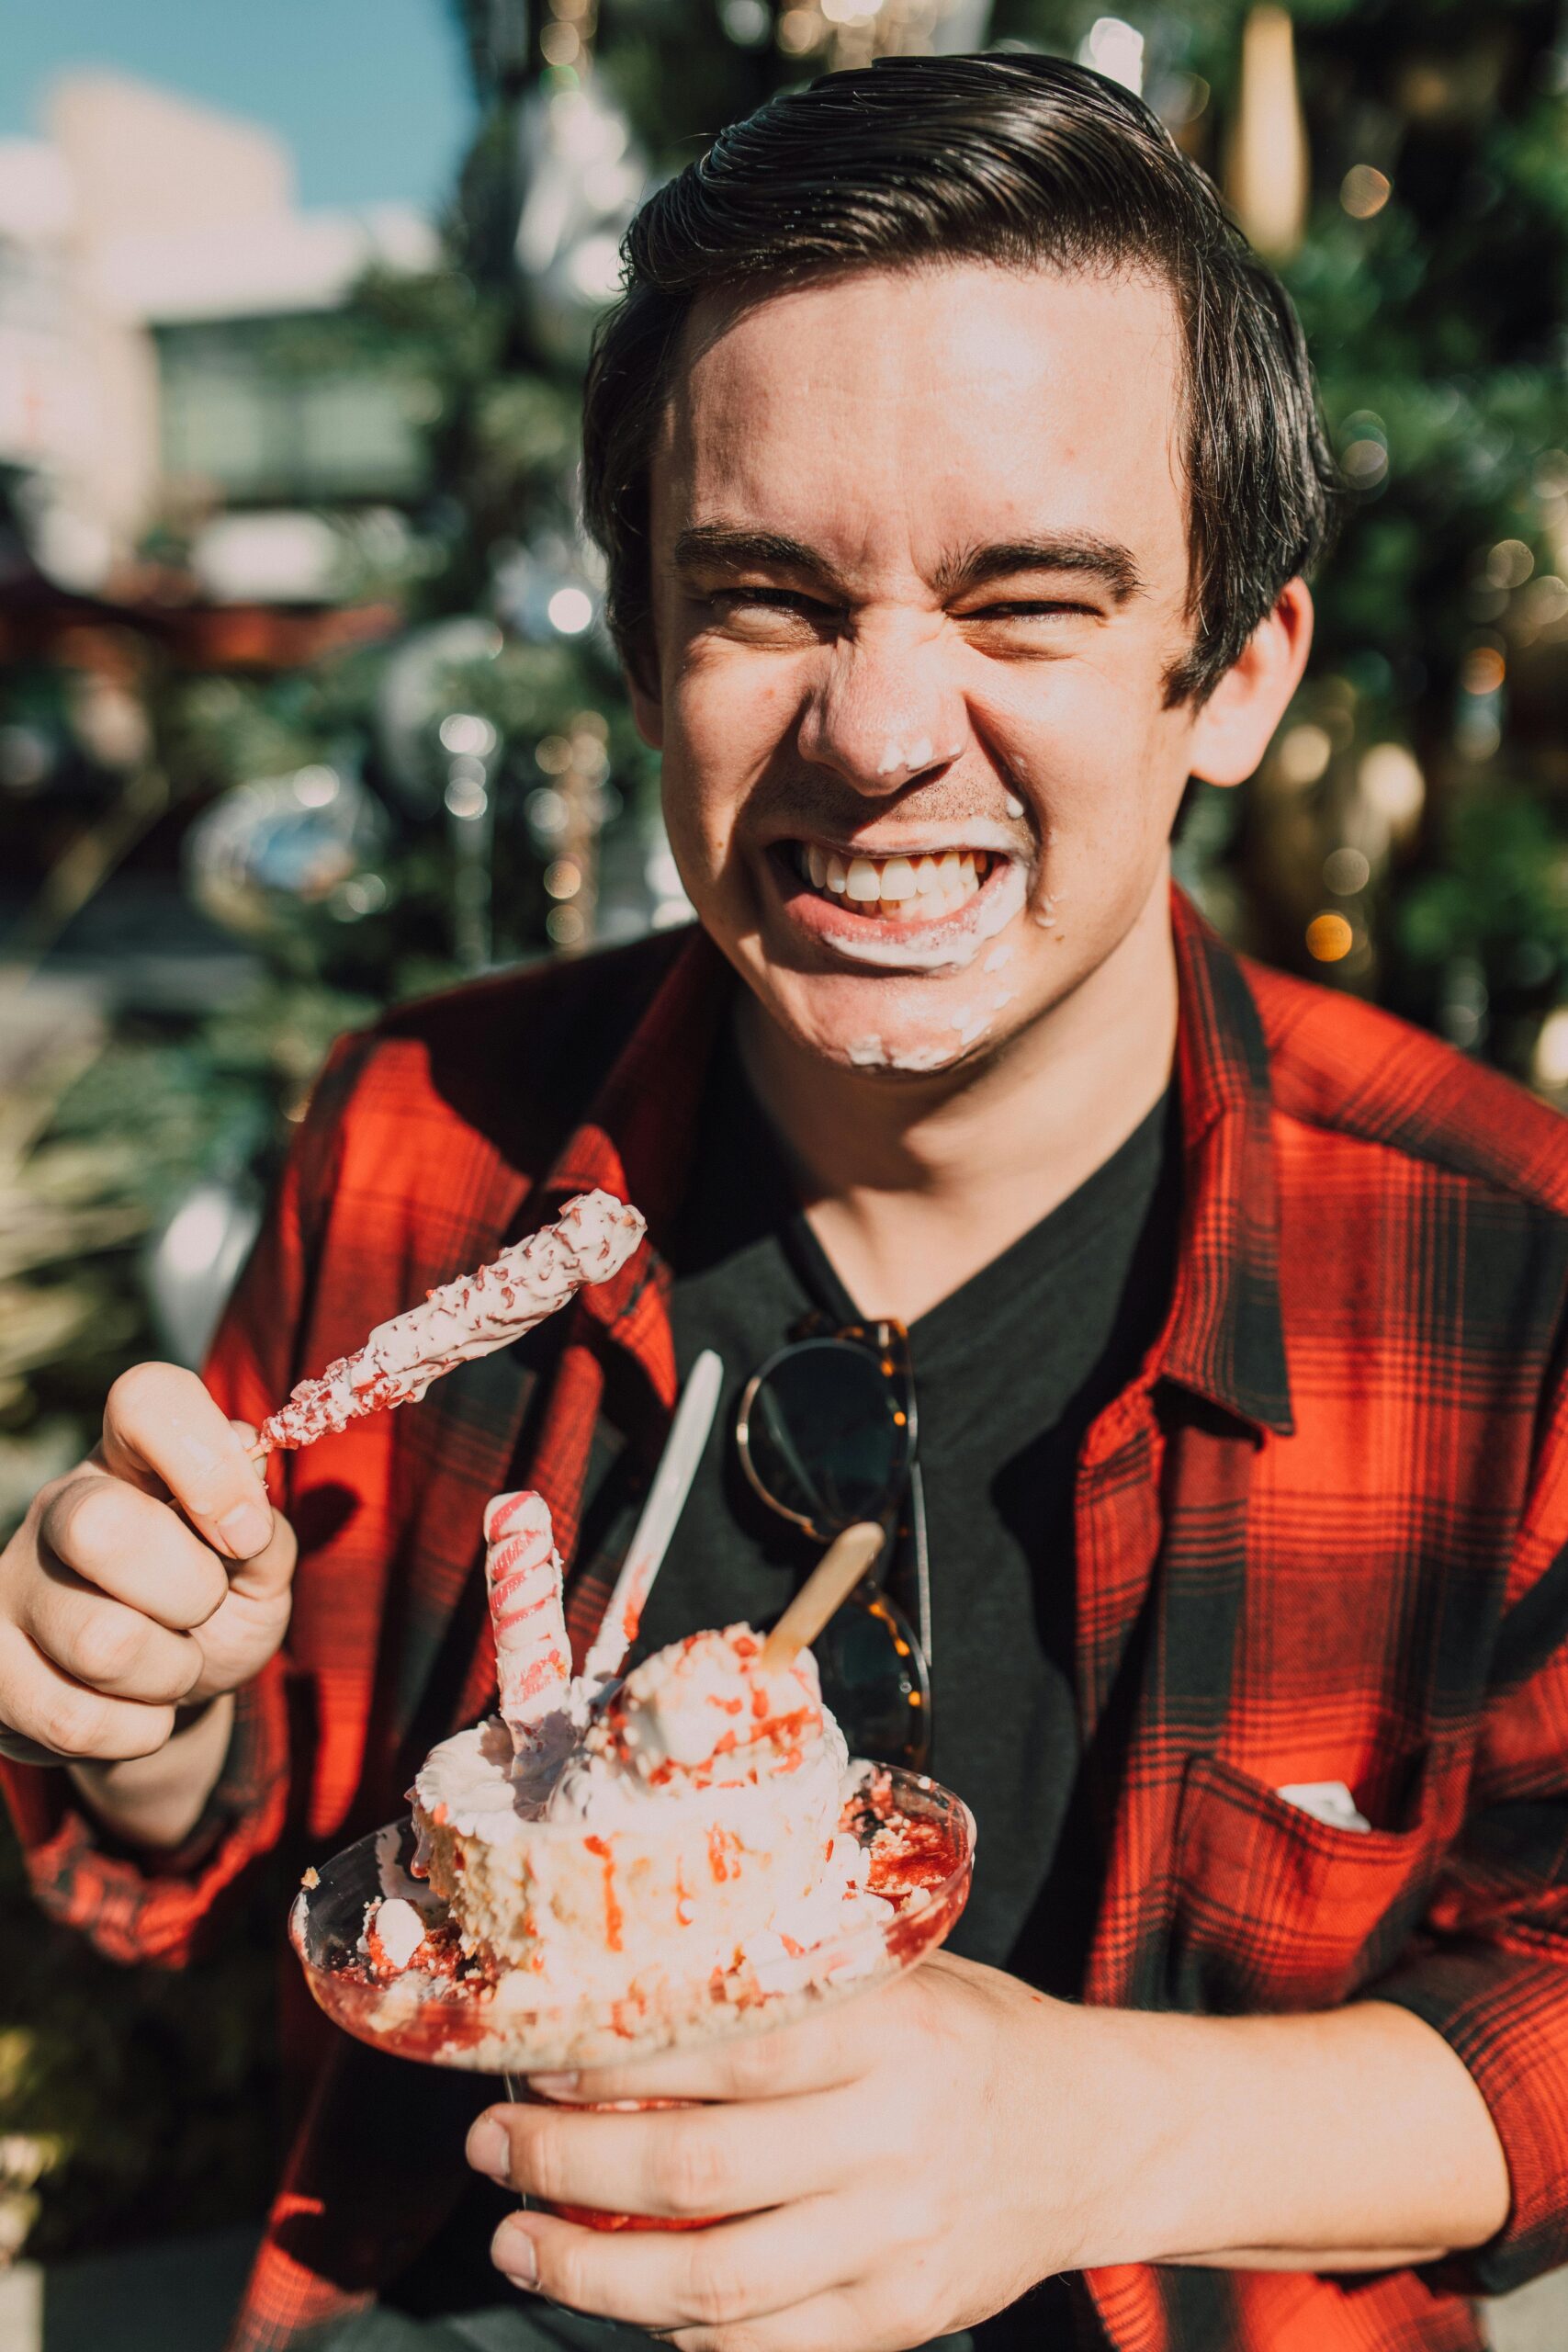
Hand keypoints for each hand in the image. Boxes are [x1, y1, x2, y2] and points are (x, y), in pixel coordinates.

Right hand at [0, 1362, 295, 1765]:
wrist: (162, 1698)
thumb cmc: (217, 1606)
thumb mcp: (262, 1566)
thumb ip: (265, 1527)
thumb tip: (243, 1487)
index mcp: (133, 1457)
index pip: (147, 1399)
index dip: (205, 1459)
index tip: (245, 1533)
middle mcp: (61, 1506)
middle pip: (104, 1527)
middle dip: (189, 1592)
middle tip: (201, 1608)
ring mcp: (11, 1585)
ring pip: (101, 1642)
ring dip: (170, 1674)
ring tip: (171, 1666)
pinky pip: (73, 1721)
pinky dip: (136, 1731)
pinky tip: (135, 1711)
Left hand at [466, 1952, 1073, 2351]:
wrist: (1095, 2133)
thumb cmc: (968, 2032)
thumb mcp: (897, 1971)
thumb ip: (789, 1977)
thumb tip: (628, 1970)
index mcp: (891, 2029)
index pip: (723, 2051)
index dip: (609, 2067)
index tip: (529, 2062)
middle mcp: (894, 2136)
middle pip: (692, 2175)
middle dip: (561, 2168)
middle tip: (489, 2148)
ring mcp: (898, 2240)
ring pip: (712, 2283)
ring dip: (589, 2274)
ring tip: (517, 2242)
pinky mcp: (903, 2317)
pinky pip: (766, 2347)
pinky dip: (679, 2334)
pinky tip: (623, 2304)